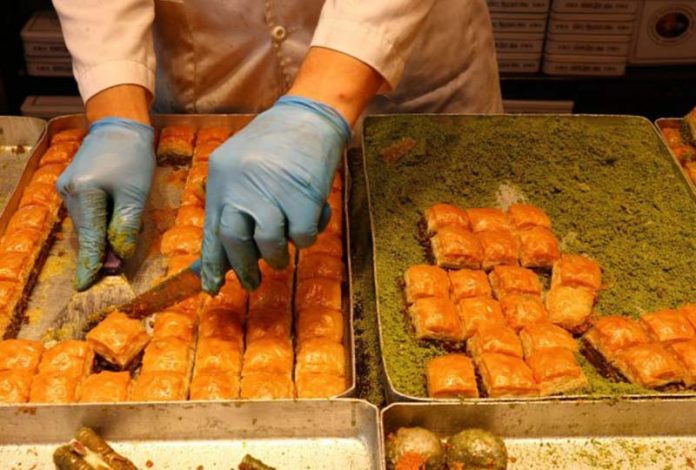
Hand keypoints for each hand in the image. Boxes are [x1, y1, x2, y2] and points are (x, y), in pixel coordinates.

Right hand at [57, 117, 154, 289]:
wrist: (119, 127)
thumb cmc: (132, 157)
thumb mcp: (136, 193)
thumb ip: (125, 225)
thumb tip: (118, 254)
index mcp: (84, 192)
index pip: (91, 237)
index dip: (92, 263)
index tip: (86, 285)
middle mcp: (69, 192)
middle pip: (87, 233)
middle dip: (99, 253)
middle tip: (115, 270)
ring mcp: (66, 189)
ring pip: (86, 225)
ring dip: (100, 239)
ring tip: (116, 254)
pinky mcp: (72, 186)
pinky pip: (86, 214)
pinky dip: (98, 225)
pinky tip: (110, 230)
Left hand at [202, 96, 350, 291]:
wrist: (310, 116)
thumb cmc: (275, 146)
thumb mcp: (240, 168)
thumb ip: (232, 205)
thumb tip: (224, 255)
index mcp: (221, 178)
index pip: (211, 231)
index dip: (211, 264)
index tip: (211, 287)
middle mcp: (242, 185)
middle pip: (235, 241)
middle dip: (244, 268)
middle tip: (252, 282)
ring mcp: (272, 192)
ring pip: (269, 246)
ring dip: (277, 256)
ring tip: (283, 250)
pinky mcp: (302, 198)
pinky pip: (302, 238)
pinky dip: (307, 236)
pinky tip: (311, 218)